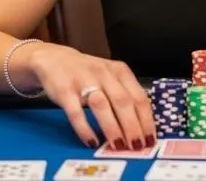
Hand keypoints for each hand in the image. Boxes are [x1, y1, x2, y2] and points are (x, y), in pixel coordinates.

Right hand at [28, 43, 155, 149]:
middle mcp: (104, 74)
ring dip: (112, 128)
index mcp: (120, 71)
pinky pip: (76, 112)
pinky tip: (92, 142)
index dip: (146, 120)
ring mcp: (84, 81)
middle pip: (123, 101)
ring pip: (102, 105)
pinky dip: (85, 128)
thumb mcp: (111, 76)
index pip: (139, 97)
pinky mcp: (65, 90)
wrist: (54, 58)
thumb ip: (124, 95)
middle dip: (132, 126)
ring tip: (119, 146)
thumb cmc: (89, 73)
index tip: (150, 139)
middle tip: (137, 147)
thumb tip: (141, 127)